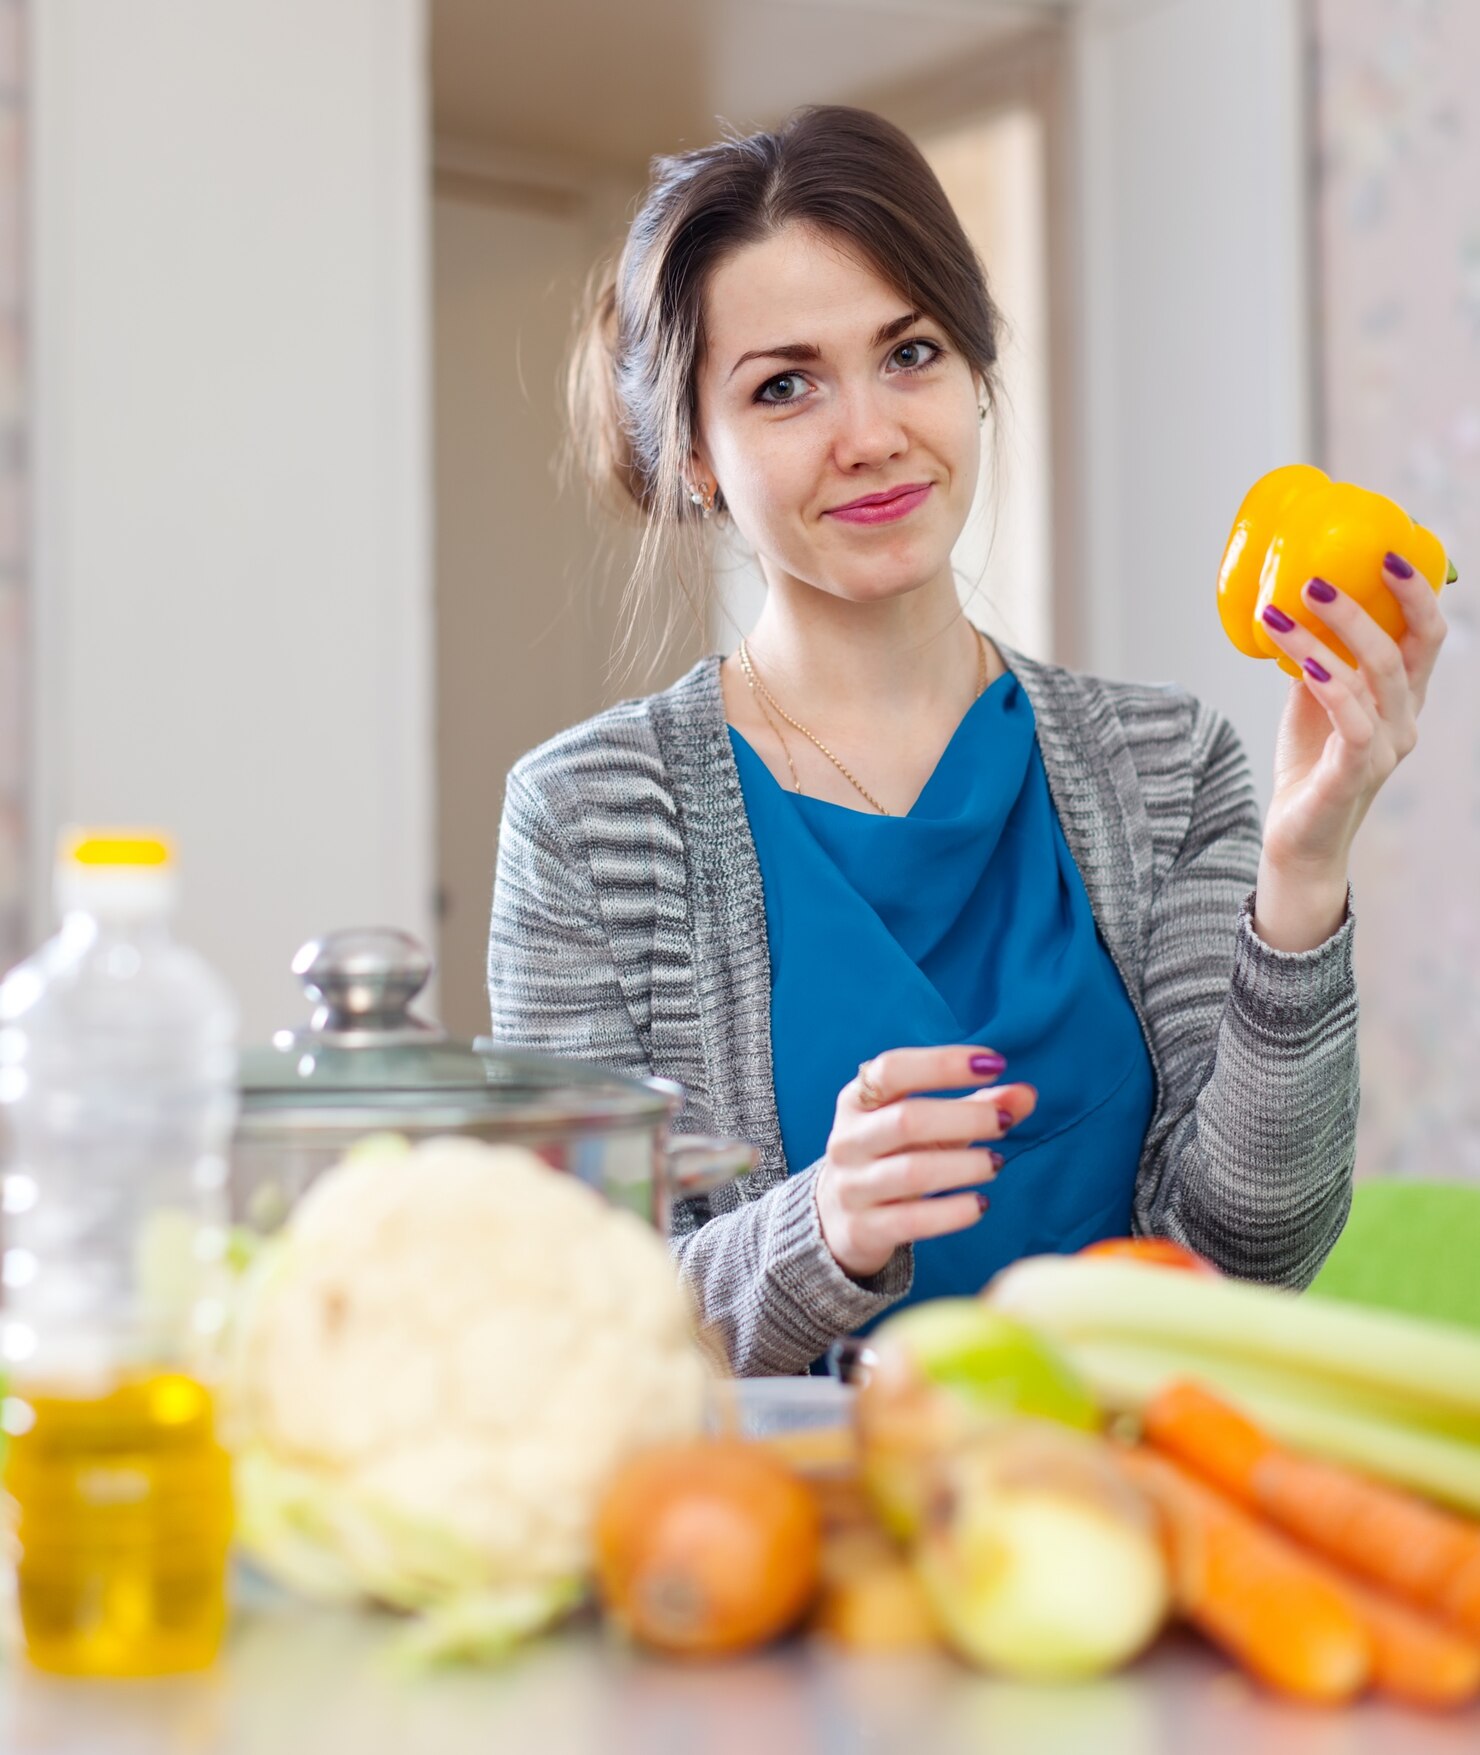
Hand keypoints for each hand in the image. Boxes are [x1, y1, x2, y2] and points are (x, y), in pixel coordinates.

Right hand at [814, 1046, 1037, 1279]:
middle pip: (907, 1120)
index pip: (893, 1069)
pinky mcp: (863, 1229)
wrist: (837, 1218)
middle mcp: (848, 1140)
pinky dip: (952, 1212)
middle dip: (965, 1118)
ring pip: (912, 1172)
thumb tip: (1026, 1094)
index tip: (994, 1063)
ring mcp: (852, 1186)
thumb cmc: (891, 1157)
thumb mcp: (926, 1126)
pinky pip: (912, 1221)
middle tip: (1005, 1123)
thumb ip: (975, 1106)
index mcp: (857, 1101)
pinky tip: (980, 1204)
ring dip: (965, 1165)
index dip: (943, 1063)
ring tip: (996, 1163)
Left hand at [1257, 553, 1447, 880]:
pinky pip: (1355, 722)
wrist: (1298, 838)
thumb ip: (1321, 658)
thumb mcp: (1315, 700)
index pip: (1426, 636)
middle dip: (1367, 605)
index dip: (1416, 592)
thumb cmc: (1310, 765)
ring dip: (1326, 638)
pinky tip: (1302, 662)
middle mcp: (1405, 720)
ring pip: (1374, 678)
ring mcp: (1385, 748)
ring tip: (1281, 613)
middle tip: (1317, 578)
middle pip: (1406, 649)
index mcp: (1402, 698)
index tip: (1387, 551)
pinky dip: (1331, 685)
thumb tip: (1299, 605)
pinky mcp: (1356, 774)